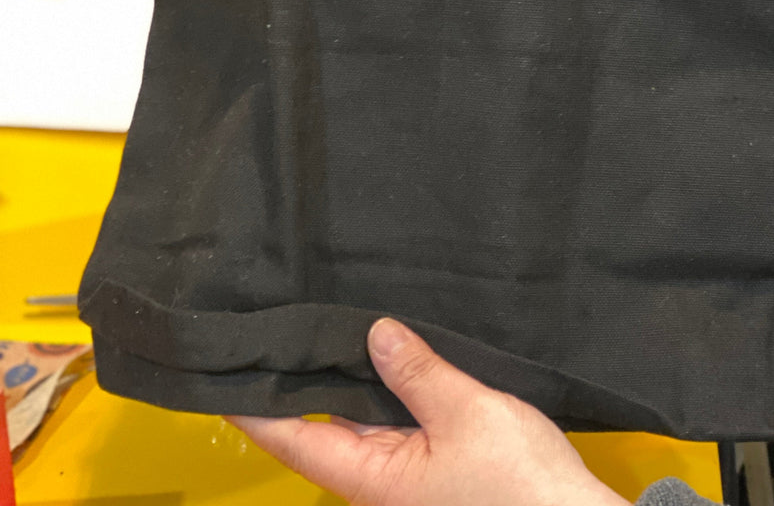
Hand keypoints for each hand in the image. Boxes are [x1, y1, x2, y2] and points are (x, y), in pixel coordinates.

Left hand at [229, 318, 628, 505]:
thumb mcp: (466, 413)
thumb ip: (418, 373)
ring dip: (349, 379)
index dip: (256, 407)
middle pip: (324, 427)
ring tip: (331, 323)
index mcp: (372, 478)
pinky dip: (386, 388)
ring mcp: (407, 476)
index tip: (223, 374)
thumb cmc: (518, 483)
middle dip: (303, 378)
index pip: (295, 440)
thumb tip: (374, 334)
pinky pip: (396, 423)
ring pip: (363, 421)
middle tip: (283, 321)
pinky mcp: (436, 466)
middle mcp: (379, 481)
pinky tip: (392, 353)